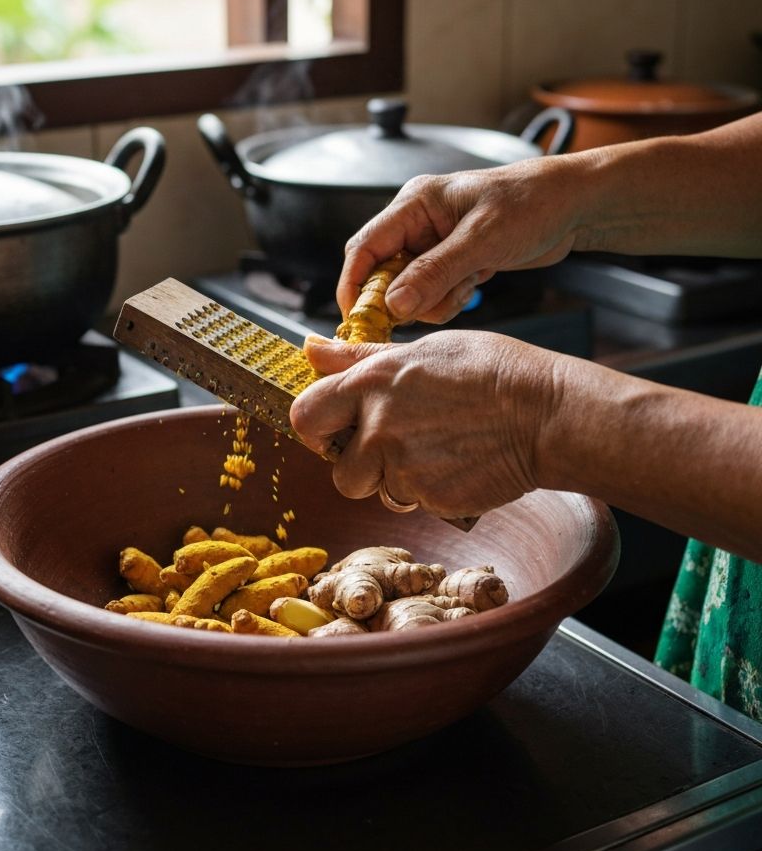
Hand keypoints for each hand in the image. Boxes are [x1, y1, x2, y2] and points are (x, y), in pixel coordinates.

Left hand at [289, 331, 560, 518]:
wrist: (546, 414)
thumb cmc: (491, 372)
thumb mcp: (422, 350)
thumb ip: (359, 357)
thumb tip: (310, 348)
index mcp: (370, 384)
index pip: (304, 414)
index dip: (316, 427)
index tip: (335, 428)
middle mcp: (377, 428)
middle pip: (337, 469)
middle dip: (356, 466)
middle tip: (390, 449)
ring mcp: (401, 467)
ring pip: (377, 490)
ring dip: (395, 480)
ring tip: (435, 451)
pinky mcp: (428, 497)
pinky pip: (413, 501)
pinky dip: (429, 490)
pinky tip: (457, 463)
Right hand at [338, 157, 585, 324]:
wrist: (573, 206)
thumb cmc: (532, 203)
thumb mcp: (481, 240)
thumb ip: (435, 272)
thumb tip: (394, 304)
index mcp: (414, 204)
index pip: (364, 247)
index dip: (354, 284)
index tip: (357, 318)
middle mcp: (417, 224)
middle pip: (382, 273)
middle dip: (399, 298)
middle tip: (422, 310)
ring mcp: (433, 245)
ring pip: (407, 289)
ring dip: (430, 301)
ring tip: (465, 287)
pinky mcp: (450, 262)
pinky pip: (431, 294)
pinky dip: (447, 300)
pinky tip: (474, 284)